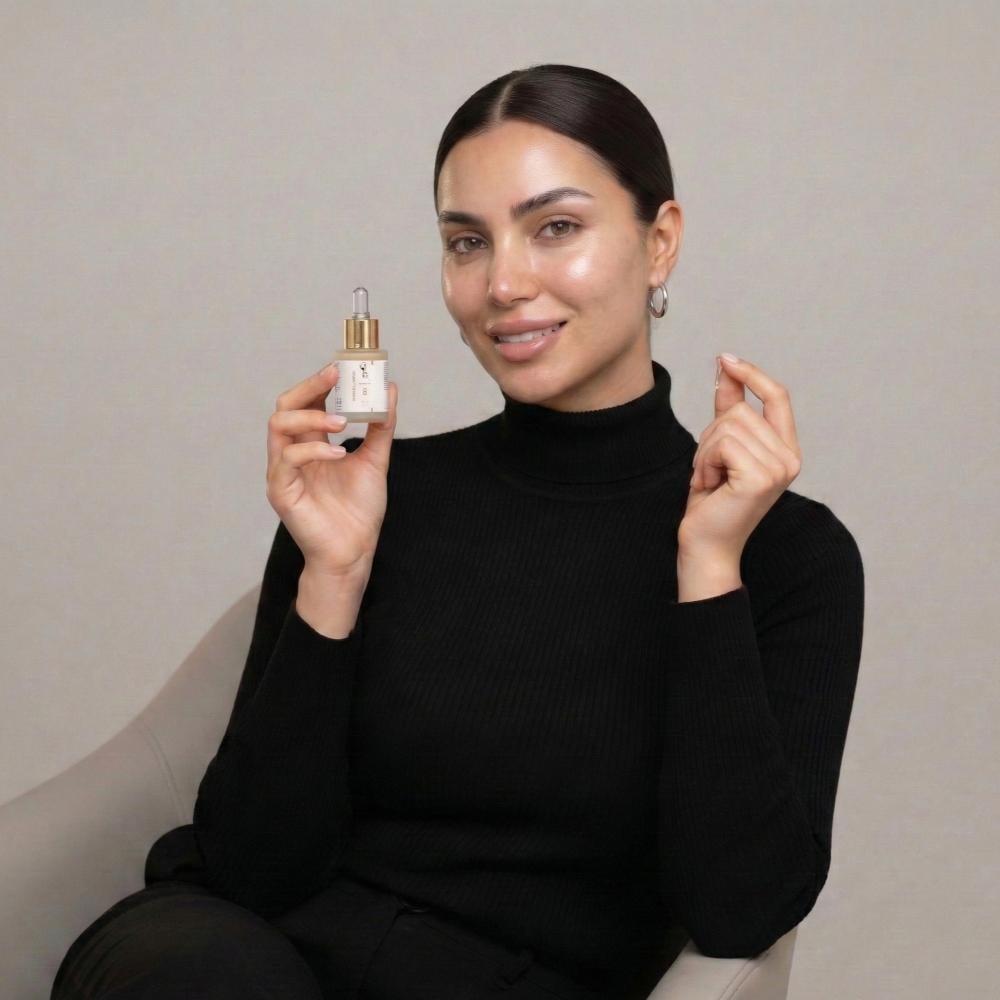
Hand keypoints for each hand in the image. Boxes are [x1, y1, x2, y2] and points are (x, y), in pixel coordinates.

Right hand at [266, 362, 397, 576]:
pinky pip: (288, 459)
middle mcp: (292, 453)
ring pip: (278, 425)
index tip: (344, 366)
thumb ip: (380, 426)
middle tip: (336, 376)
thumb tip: (389, 389)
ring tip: (341, 421)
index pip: (305, 402)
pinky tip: (339, 453)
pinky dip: (314, 450)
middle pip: (285, 405)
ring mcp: (283, 471)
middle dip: (309, 386)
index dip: (320, 381)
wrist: (354, 550)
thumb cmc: (358, 510)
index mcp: (311, 444)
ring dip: (311, 416)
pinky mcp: (281, 491)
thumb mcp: (375, 460)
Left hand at [678, 354, 801, 561]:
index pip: (778, 397)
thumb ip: (729, 409)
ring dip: (705, 452)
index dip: (753, 374)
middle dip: (711, 436)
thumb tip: (725, 368)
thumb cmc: (712, 501)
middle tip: (709, 470)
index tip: (725, 359)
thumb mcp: (720, 448)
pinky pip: (722, 443)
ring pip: (728, 425)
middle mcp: (790, 458)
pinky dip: (704, 462)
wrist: (705, 545)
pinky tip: (708, 486)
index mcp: (787, 450)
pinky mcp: (761, 477)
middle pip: (742, 410)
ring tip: (710, 480)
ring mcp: (779, 468)